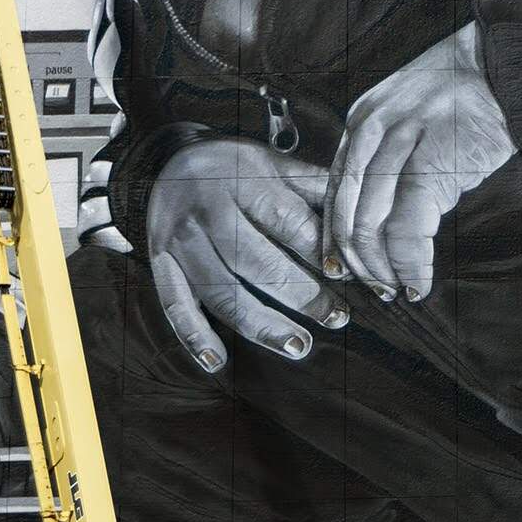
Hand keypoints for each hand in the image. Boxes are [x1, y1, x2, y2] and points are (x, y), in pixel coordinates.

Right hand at [144, 138, 348, 370]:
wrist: (168, 160)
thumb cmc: (234, 168)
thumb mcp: (276, 165)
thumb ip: (316, 189)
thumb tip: (360, 219)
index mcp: (244, 182)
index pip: (289, 223)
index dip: (321, 253)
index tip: (347, 277)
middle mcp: (210, 212)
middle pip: (257, 261)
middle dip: (301, 294)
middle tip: (334, 318)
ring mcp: (182, 241)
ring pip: (222, 290)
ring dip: (261, 324)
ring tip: (298, 346)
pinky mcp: (161, 263)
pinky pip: (174, 303)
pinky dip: (193, 335)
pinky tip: (216, 361)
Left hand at [326, 21, 517, 299]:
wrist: (502, 67)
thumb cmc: (464, 98)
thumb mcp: (408, 115)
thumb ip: (386, 155)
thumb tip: (379, 215)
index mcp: (360, 121)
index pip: (332, 189)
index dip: (333, 236)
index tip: (340, 268)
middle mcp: (370, 129)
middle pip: (347, 210)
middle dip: (356, 260)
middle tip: (374, 288)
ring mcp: (399, 143)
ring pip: (372, 222)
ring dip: (382, 268)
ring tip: (396, 289)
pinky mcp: (432, 161)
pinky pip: (408, 226)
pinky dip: (410, 263)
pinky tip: (417, 281)